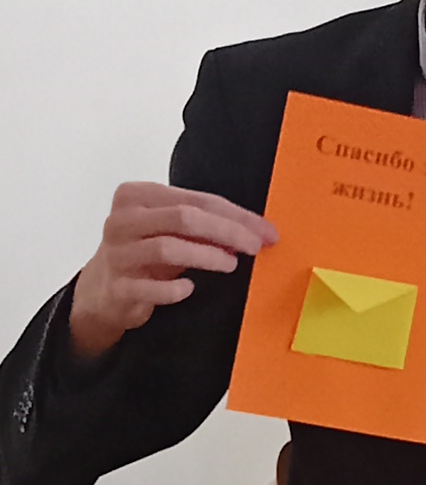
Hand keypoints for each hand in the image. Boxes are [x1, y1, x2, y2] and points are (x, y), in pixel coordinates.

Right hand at [68, 185, 276, 365]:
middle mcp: (123, 220)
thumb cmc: (144, 253)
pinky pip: (151, 287)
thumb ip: (203, 224)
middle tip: (254, 246)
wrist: (102, 290)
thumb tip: (254, 231)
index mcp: (136, 195)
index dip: (236, 215)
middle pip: (184, 217)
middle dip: (227, 231)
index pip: (196, 199)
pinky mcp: (116, 286)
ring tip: (230, 264)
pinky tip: (189, 288)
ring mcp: (117, 253)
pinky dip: (175, 289)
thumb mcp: (169, 231)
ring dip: (207, 256)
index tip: (265, 231)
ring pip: (169, 248)